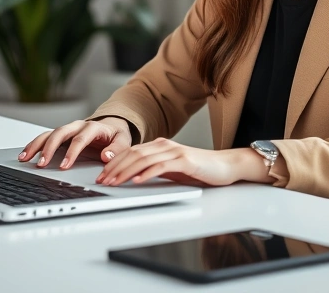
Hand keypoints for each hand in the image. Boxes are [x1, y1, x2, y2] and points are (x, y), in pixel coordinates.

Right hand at [17, 117, 131, 169]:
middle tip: (41, 164)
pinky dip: (34, 145)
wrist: (112, 126)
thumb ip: (117, 149)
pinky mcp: (61, 134)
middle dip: (49, 149)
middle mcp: (77, 125)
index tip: (64, 166)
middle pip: (59, 133)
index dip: (72, 152)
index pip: (80, 139)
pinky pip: (45, 137)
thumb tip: (107, 156)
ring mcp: (67, 129)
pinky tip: (25, 154)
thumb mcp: (123, 141)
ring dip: (36, 145)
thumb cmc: (116, 135)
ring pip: (48, 134)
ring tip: (25, 158)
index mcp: (93, 127)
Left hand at [96, 138, 254, 187]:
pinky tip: (137, 180)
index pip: (130, 152)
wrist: (225, 166)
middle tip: (102, 181)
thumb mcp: (172, 169)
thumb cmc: (199, 169)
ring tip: (114, 182)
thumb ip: (155, 169)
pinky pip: (161, 166)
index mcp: (159, 146)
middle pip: (133, 154)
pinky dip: (146, 173)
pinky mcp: (184, 161)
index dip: (114, 164)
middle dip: (115, 168)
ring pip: (143, 160)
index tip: (102, 176)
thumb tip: (133, 177)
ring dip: (126, 172)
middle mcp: (165, 145)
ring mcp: (174, 151)